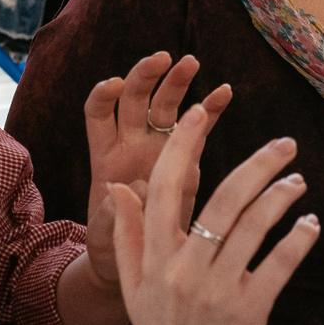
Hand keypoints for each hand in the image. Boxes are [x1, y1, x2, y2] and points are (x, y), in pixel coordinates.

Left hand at [83, 54, 232, 289]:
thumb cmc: (112, 249)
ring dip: (177, 81)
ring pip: (166, 105)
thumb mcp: (107, 234)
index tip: (115, 84)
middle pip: (135, 98)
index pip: (99, 112)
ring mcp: (160, 149)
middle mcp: (131, 144)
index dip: (104, 95)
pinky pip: (198, 129)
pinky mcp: (186, 160)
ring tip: (191, 63)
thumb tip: (133, 186)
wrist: (137, 265)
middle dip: (147, 75)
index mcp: (106, 156)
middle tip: (163, 60)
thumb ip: (115, 212)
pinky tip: (224, 92)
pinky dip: (210, 109)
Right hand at [110, 108, 319, 324]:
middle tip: (285, 144)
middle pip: (223, 199)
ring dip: (282, 196)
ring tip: (298, 182)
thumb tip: (120, 187)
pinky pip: (278, 264)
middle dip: (258, 164)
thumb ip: (127, 236)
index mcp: (155, 258)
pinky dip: (299, 239)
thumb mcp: (134, 287)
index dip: (183, 146)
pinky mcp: (247, 312)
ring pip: (254, 226)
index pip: (167, 188)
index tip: (200, 113)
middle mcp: (184, 269)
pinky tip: (310, 223)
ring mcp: (216, 291)